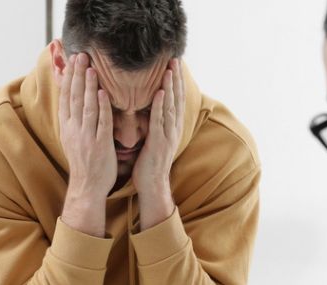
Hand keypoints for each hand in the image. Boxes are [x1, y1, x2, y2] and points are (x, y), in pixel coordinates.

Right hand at [59, 52, 115, 199]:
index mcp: (67, 127)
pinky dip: (102, 107)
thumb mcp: (72, 138)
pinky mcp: (100, 145)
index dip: (68, 78)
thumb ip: (74, 119)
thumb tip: (74, 100)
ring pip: (87, 107)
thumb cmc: (83, 162)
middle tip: (81, 56)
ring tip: (91, 68)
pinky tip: (104, 93)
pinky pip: (101, 123)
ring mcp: (86, 137)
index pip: (66, 98)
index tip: (71, 61)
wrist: (87, 187)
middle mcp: (74, 130)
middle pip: (75, 98)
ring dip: (89, 87)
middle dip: (77, 76)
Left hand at [133, 58, 184, 196]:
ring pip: (170, 106)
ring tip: (170, 69)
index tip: (175, 64)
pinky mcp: (158, 142)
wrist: (152, 184)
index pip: (175, 99)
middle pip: (176, 99)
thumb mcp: (155, 138)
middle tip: (176, 59)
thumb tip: (151, 107)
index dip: (176, 82)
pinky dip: (159, 105)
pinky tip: (159, 92)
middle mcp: (173, 128)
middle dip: (177, 79)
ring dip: (170, 87)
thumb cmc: (150, 161)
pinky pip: (159, 121)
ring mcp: (167, 135)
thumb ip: (155, 122)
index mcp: (172, 126)